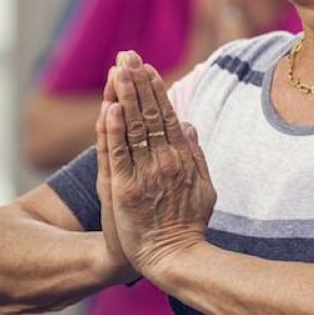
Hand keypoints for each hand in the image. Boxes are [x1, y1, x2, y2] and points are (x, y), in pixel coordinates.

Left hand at [99, 51, 215, 277]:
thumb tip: (188, 123)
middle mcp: (164, 161)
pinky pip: (117, 154)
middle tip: (127, 56)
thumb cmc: (190, 224)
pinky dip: (113, 130)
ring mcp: (144, 174)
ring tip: (117, 70)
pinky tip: (109, 108)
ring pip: (133, 127)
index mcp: (182, 158)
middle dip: (137, 82)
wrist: (174, 258)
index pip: (166, 114)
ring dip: (124, 96)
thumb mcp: (204, 187)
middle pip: (149, 113)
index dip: (155, 89)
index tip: (146, 67)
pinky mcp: (124, 189)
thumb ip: (196, 154)